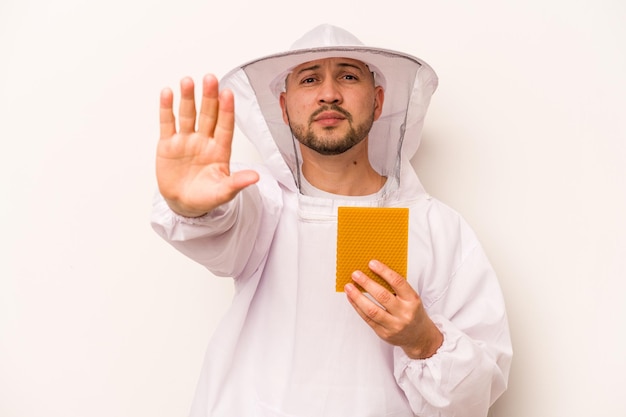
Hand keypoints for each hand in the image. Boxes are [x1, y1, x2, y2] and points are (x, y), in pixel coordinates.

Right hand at [157, 74, 258, 216]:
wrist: (183, 204)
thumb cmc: (206, 197)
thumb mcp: (223, 192)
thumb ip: (237, 183)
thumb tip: (255, 177)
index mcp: (220, 150)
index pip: (225, 126)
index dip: (226, 110)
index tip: (227, 94)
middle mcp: (204, 141)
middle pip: (207, 115)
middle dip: (209, 97)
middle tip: (210, 79)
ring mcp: (186, 140)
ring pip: (188, 114)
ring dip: (187, 98)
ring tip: (188, 81)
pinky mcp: (168, 144)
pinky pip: (168, 123)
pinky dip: (167, 108)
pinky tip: (168, 93)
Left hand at [345, 260, 442, 358]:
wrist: (418, 337)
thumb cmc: (412, 313)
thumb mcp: (411, 298)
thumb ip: (396, 288)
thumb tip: (373, 272)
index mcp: (412, 300)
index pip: (398, 282)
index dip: (384, 271)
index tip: (372, 263)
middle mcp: (404, 313)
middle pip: (382, 296)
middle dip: (367, 283)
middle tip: (356, 274)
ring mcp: (394, 325)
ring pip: (372, 310)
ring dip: (357, 297)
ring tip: (349, 286)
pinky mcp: (384, 333)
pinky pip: (368, 319)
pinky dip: (357, 307)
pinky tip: (351, 298)